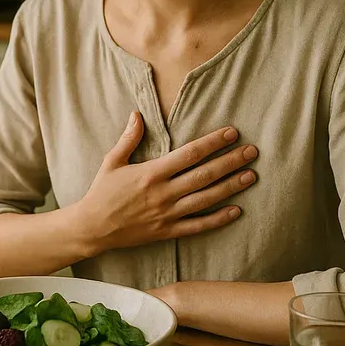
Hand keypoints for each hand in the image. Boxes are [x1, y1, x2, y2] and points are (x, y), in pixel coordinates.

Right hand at [72, 111, 258, 254]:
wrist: (92, 228)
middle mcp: (163, 193)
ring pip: (206, 199)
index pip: (190, 154)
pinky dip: (218, 219)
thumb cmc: (102, 192)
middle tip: (252, 151)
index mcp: (151, 173)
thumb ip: (128, 138)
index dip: (213, 142)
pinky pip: (198, 226)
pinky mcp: (167, 231)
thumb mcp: (112, 161)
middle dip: (230, 161)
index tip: (231, 133)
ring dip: (231, 187)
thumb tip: (138, 113)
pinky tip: (236, 210)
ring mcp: (167, 214)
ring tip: (251, 175)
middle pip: (204, 174)